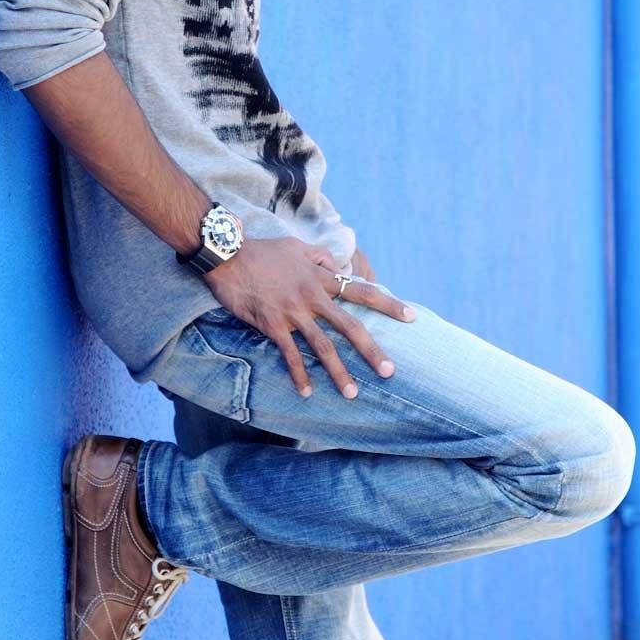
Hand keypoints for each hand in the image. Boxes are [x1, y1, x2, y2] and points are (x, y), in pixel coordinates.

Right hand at [202, 236, 415, 399]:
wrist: (228, 255)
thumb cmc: (262, 250)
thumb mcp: (296, 246)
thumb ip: (320, 257)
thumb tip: (338, 267)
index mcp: (321, 278)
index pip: (362, 291)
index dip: (388, 304)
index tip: (411, 317)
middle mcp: (312, 297)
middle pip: (350, 326)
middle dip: (372, 350)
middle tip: (390, 372)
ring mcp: (293, 312)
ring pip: (323, 346)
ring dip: (338, 371)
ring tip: (351, 393)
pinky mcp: (272, 324)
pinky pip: (290, 354)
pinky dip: (299, 374)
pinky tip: (306, 392)